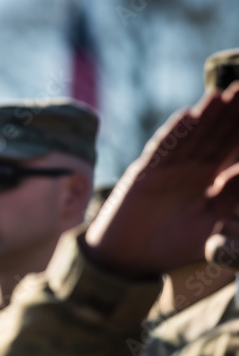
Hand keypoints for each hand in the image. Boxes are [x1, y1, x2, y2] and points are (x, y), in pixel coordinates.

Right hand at [84, 83, 238, 275]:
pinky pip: (160, 149)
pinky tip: (187, 115)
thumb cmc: (171, 249)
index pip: (231, 150)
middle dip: (230, 114)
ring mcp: (166, 170)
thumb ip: (230, 201)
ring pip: (190, 137)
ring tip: (222, 95)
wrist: (128, 260)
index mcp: (209, 183)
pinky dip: (172, 133)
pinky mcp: (143, 173)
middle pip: (214, 137)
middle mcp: (189, 172)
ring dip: (205, 116)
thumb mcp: (211, 227)